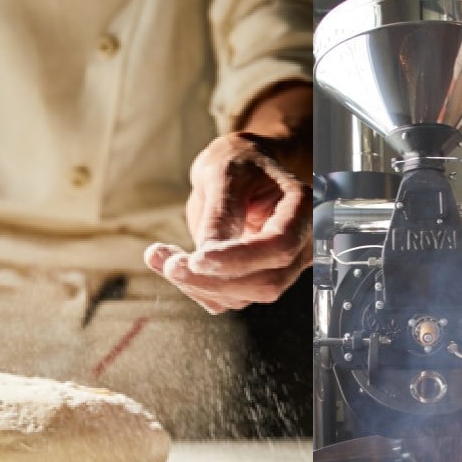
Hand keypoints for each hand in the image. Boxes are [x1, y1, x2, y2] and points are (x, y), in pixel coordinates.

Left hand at [145, 132, 311, 313]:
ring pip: (245, 297)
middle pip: (267, 282)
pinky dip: (195, 287)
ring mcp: (281, 267)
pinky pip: (227, 298)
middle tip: (170, 263)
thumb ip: (221, 214)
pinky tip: (169, 262)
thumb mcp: (225, 174)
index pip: (280, 246)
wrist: (240, 170)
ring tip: (160, 256)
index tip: (197, 259)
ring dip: (197, 285)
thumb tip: (207, 257)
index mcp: (302, 208)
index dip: (239, 259)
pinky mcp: (256, 279)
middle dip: (214, 280)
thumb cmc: (239, 163)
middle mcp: (300, 244)